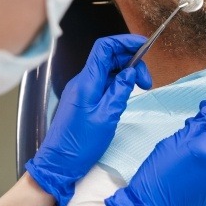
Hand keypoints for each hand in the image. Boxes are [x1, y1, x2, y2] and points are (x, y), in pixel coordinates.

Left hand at [26, 34, 151, 205]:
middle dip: (131, 61)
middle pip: (108, 57)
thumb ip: (120, 90)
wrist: (58, 163)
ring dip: (126, 72)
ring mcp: (82, 90)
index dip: (124, 42)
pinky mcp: (84, 99)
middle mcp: (82, 81)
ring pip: (107, 70)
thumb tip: (131, 71)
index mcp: (87, 82)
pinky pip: (103, 82)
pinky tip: (127, 93)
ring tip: (141, 87)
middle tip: (147, 80)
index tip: (144, 46)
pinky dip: (118, 82)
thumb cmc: (80, 144)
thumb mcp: (107, 117)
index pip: (104, 48)